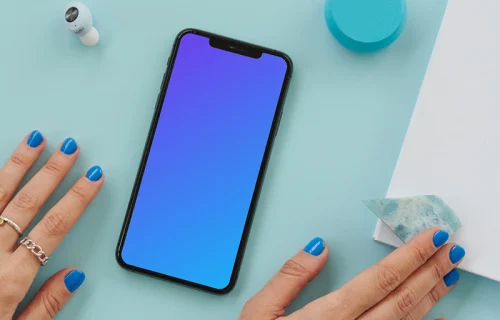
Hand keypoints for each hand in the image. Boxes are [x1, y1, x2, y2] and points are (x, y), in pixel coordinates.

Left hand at [0, 131, 103, 319]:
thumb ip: (46, 305)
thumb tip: (74, 276)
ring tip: (34, 142)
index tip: (92, 178)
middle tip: (68, 149)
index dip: (77, 198)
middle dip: (52, 172)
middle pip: (28, 203)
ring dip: (18, 165)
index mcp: (10, 278)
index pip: (54, 226)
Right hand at [240, 228, 464, 319]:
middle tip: (451, 249)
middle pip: (400, 299)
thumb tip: (317, 246)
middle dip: (429, 271)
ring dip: (430, 295)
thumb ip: (290, 277)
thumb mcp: (260, 312)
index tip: (429, 239)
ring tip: (447, 274)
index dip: (408, 257)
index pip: (377, 280)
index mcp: (327, 318)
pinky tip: (437, 317)